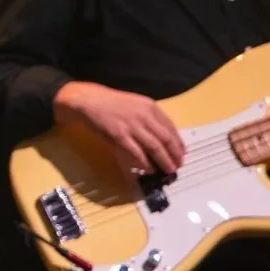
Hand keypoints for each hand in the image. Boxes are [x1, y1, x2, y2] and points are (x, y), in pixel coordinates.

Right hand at [53, 80, 184, 177]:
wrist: (88, 100)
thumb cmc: (110, 103)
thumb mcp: (135, 104)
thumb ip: (148, 118)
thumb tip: (160, 137)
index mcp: (150, 107)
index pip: (171, 127)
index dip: (179, 143)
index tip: (182, 153)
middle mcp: (144, 116)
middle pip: (166, 139)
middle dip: (175, 154)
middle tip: (178, 165)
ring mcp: (132, 126)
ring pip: (155, 147)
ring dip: (164, 161)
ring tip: (169, 170)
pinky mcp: (119, 135)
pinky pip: (137, 152)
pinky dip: (145, 163)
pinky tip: (149, 169)